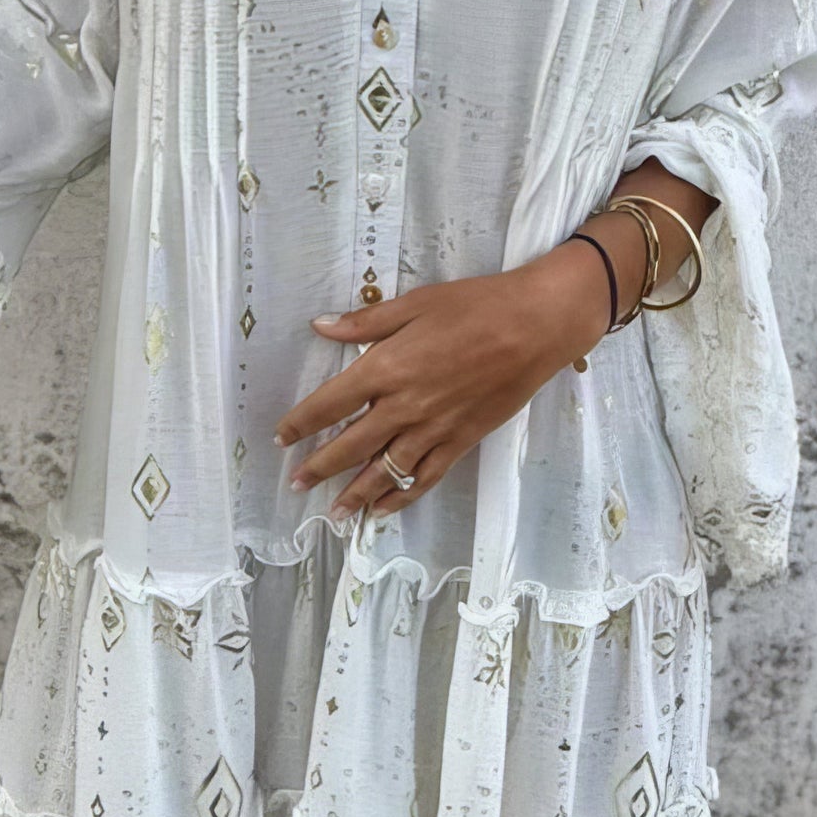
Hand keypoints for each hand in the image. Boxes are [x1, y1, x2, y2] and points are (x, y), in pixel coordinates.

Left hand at [272, 241, 613, 520]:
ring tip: (333, 513)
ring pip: (385, 471)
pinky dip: (402, 497)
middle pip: (350, 446)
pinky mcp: (461, 441)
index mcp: (386, 368)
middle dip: (319, 467)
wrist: (535, 326)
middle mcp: (404, 406)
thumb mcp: (414, 304)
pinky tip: (384, 509)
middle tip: (295, 484)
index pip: (329, 404)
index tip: (281, 437)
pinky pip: (424, 477)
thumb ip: (364, 323)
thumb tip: (319, 326)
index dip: (301, 423)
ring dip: (355, 494)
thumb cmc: (474, 306)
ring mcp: (434, 429)